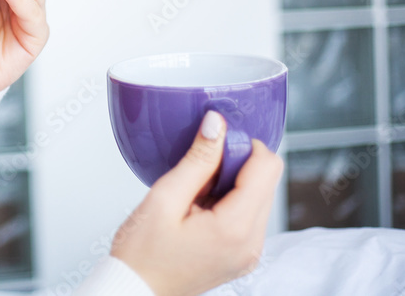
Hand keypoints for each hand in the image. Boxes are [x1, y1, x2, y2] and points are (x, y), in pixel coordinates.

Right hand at [110, 112, 283, 295]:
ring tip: (195, 193)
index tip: (214, 144)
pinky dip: (229, 200)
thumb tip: (217, 125)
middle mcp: (252, 243)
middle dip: (237, 163)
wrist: (137, 290)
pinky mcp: (243, 254)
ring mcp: (249, 251)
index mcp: (235, 228)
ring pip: (259, 194)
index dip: (243, 144)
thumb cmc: (142, 253)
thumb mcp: (164, 197)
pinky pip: (249, 214)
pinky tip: (200, 206)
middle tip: (198, 170)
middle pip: (267, 179)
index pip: (267, 166)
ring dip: (232, 182)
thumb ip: (197, 159)